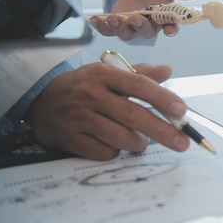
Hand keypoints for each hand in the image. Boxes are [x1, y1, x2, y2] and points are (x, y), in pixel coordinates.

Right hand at [23, 62, 190, 159]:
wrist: (40, 99)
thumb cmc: (84, 86)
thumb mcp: (108, 73)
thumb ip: (139, 74)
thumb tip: (167, 70)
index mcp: (104, 75)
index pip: (138, 85)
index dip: (162, 98)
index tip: (181, 111)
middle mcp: (91, 95)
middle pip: (134, 115)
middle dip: (162, 131)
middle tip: (182, 142)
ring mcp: (79, 118)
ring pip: (121, 137)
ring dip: (138, 143)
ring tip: (141, 140)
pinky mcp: (69, 138)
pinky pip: (103, 152)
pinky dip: (116, 152)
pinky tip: (116, 145)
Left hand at [89, 0, 198, 39]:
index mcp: (162, 21)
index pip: (169, 28)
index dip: (170, 29)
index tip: (169, 30)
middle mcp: (147, 28)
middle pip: (145, 32)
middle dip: (140, 26)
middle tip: (135, 18)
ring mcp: (129, 29)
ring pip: (125, 34)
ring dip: (118, 27)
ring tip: (112, 17)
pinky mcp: (113, 28)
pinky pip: (106, 31)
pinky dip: (100, 26)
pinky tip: (94, 19)